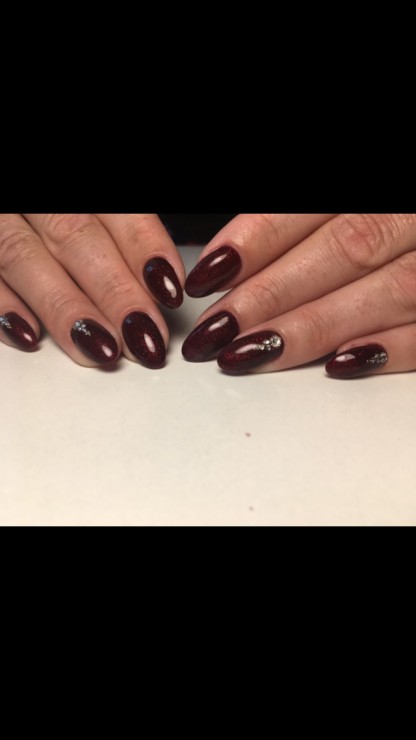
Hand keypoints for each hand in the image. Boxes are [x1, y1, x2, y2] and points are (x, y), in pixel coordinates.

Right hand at [0, 214, 184, 367]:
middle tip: (143, 337)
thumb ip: (123, 235)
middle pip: (75, 237)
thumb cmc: (65, 219)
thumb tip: (160, 287)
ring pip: (25, 258)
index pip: (120, 211)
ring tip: (102, 349)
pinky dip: (4, 305)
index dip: (146, 249)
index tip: (169, 291)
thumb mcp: (98, 215)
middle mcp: (37, 200)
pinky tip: (32, 335)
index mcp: (78, 187)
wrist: (1, 202)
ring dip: (66, 308)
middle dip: (114, 291)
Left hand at [182, 214, 415, 377]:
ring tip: (253, 354)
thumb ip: (309, 219)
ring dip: (315, 326)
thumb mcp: (368, 206)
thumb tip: (237, 258)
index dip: (256, 238)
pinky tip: (340, 365)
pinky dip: (393, 347)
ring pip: (387, 289)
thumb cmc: (395, 218)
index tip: (208, 274)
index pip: (311, 204)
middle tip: (216, 330)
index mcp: (387, 184)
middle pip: (345, 248)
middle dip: (272, 292)